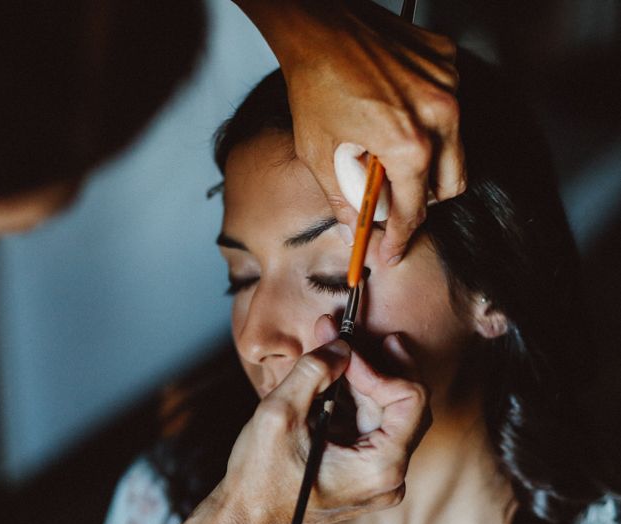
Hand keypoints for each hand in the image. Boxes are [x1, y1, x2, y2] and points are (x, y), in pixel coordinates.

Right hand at [220, 317, 429, 523]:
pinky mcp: (364, 472)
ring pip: (383, 410)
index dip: (378, 367)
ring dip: (357, 377)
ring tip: (329, 346)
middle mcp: (390, 476)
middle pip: (401, 402)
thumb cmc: (259, 478)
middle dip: (368, 364)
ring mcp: (378, 476)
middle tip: (342, 333)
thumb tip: (341, 344)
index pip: (410, 398)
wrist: (244, 518)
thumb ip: (314, 370)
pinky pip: (368, 425)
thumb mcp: (280, 414)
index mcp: (381, 469)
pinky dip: (350, 397)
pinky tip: (328, 377)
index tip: (344, 353)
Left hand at [237, 0, 464, 264]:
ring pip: (456, 148)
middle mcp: (440, 115)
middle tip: (393, 204)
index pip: (414, 209)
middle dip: (421, 202)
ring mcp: (449, 85)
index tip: (391, 251)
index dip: (400, 237)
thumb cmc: (314, 87)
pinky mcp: (448, 62)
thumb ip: (344, 200)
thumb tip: (357, 231)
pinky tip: (398, 116)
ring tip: (390, 156)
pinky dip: (429, 123)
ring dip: (428, 164)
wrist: (319, 26)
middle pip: (450, 185)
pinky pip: (450, 109)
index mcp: (409, 144)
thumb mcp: (320, 155)